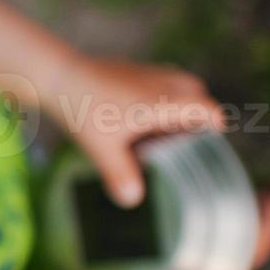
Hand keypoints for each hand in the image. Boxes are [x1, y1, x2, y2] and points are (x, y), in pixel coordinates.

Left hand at [51, 55, 224, 207]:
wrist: (56, 74)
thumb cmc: (83, 108)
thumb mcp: (102, 148)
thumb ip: (120, 175)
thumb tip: (132, 201)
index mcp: (162, 101)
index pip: (205, 107)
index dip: (214, 122)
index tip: (214, 138)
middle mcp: (158, 82)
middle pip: (194, 89)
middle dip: (197, 110)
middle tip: (185, 135)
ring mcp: (141, 72)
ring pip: (173, 81)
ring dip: (175, 101)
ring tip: (159, 129)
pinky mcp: (125, 69)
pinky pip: (152, 79)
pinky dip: (154, 95)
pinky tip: (133, 117)